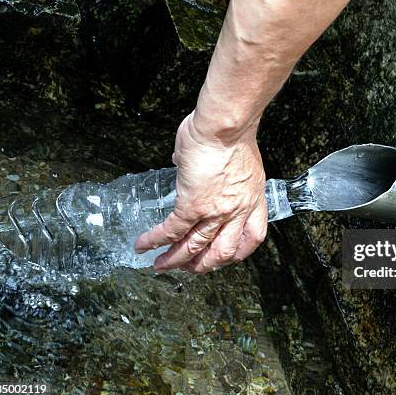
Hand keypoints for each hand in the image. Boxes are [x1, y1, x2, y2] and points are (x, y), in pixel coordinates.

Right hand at [134, 111, 267, 272]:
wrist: (225, 126)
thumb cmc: (231, 133)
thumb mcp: (236, 160)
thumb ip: (218, 171)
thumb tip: (190, 164)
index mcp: (252, 199)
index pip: (252, 237)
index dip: (238, 253)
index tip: (225, 258)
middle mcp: (237, 210)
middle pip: (222, 251)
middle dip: (203, 265)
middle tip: (188, 269)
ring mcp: (215, 211)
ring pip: (194, 247)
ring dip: (175, 260)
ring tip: (160, 266)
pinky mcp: (192, 205)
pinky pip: (172, 231)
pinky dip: (155, 240)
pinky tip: (143, 245)